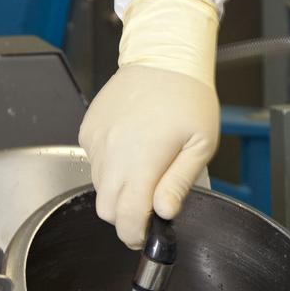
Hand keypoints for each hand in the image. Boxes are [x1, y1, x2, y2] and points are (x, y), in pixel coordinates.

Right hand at [79, 64, 219, 248]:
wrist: (163, 55)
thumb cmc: (188, 96)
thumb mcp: (201, 144)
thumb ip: (179, 182)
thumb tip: (164, 213)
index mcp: (142, 161)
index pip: (126, 218)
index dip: (135, 235)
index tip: (146, 235)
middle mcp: (112, 153)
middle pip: (106, 210)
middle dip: (125, 217)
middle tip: (148, 206)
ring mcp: (96, 141)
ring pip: (99, 186)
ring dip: (118, 189)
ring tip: (144, 167)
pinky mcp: (88, 129)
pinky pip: (93, 162)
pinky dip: (109, 165)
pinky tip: (131, 147)